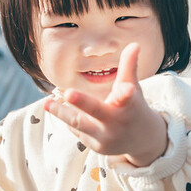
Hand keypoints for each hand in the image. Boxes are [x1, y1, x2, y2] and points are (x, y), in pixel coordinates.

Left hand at [44, 43, 167, 167]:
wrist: (143, 140)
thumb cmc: (134, 107)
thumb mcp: (133, 88)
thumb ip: (129, 66)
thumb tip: (134, 44)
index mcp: (129, 105)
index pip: (127, 97)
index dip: (126, 92)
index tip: (127, 89)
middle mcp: (117, 123)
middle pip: (98, 112)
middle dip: (82, 103)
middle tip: (68, 93)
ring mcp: (106, 137)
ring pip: (80, 124)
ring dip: (62, 113)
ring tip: (47, 104)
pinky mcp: (96, 146)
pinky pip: (78, 130)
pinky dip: (69, 119)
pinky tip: (62, 109)